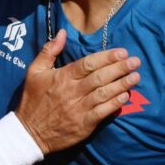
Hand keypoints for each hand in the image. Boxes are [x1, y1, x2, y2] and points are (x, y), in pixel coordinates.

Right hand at [16, 30, 140, 153]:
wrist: (28, 132)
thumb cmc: (32, 100)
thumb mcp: (34, 72)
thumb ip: (49, 51)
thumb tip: (62, 32)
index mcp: (61, 77)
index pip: (88, 64)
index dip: (107, 57)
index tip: (122, 52)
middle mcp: (72, 91)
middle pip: (100, 77)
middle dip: (120, 68)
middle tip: (136, 61)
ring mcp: (79, 108)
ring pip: (104, 93)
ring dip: (122, 84)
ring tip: (136, 76)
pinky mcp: (84, 124)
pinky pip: (103, 111)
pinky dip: (115, 103)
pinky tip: (126, 96)